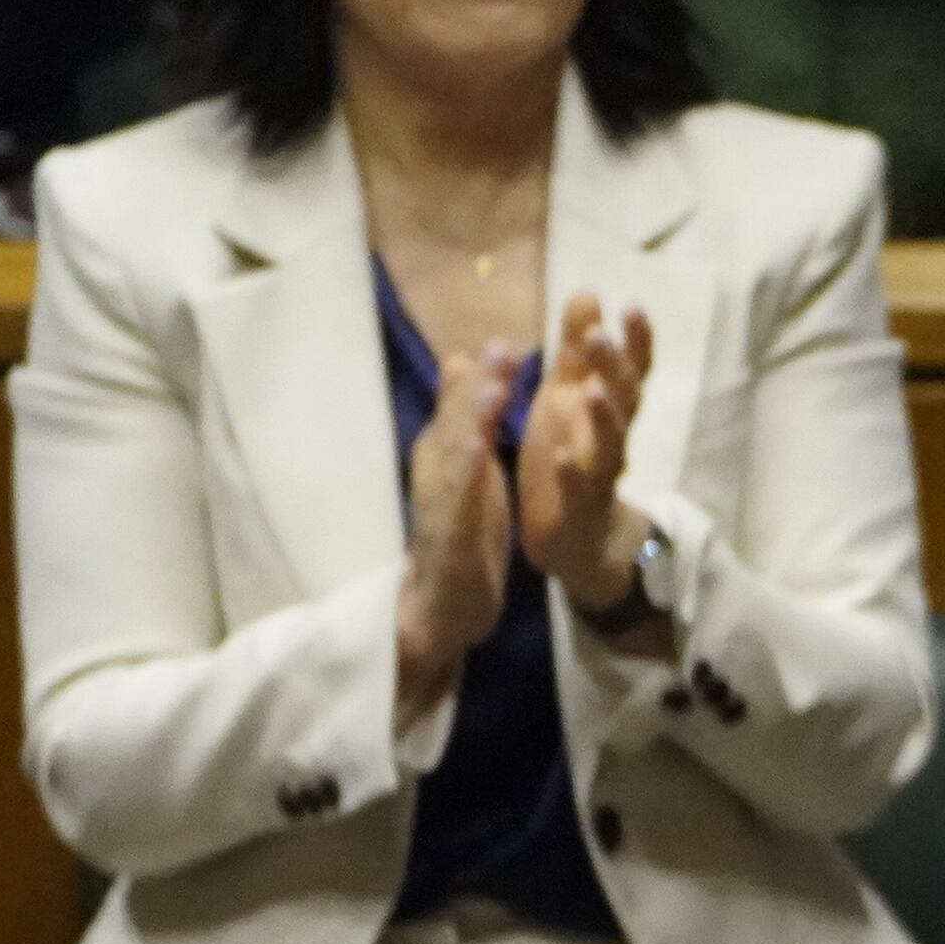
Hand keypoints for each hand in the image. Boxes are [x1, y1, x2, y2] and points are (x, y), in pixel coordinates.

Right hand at [395, 342, 517, 708]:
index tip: (507, 340)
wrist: (440, 603)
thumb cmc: (458, 531)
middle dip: (479, 386)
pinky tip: (478, 453)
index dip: (485, 376)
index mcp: (445, 453)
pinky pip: (458, 502)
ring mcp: (439, 502)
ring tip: (492, 390)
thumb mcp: (466, 470)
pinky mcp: (448, 536)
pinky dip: (466, 476)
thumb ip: (463, 418)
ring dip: (470, 421)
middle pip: (457, 420)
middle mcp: (436, 470)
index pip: (463, 407)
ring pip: (454, 454)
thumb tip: (463, 360)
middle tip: (502, 348)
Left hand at [523, 295, 660, 632]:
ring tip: (592, 391)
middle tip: (600, 337)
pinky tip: (562, 457)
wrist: (575, 538)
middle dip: (615, 370)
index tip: (632, 307)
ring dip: (603, 419)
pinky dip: (572, 475)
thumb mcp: (567, 398)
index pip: (630, 371)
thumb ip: (577, 351)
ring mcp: (598, 475)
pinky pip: (579, 492)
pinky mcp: (578, 510)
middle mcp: (610, 439)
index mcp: (605, 409)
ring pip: (610, 445)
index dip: (635, 343)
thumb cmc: (570, 457)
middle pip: (624, 402)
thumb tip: (588, 292)